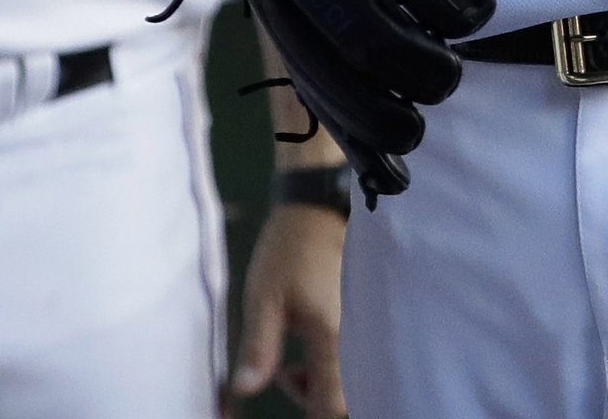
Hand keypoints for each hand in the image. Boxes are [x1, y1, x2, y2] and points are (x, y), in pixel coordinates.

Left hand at [229, 199, 346, 413]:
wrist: (317, 208)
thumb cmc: (288, 249)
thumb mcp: (263, 299)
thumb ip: (258, 349)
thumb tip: (244, 390)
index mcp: (333, 337)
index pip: (333, 405)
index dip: (309, 408)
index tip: (284, 381)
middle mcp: (357, 337)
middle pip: (345, 398)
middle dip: (315, 396)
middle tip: (285, 371)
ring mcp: (363, 326)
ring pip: (351, 378)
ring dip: (323, 381)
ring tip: (294, 359)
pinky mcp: (363, 317)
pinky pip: (354, 357)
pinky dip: (332, 363)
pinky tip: (311, 343)